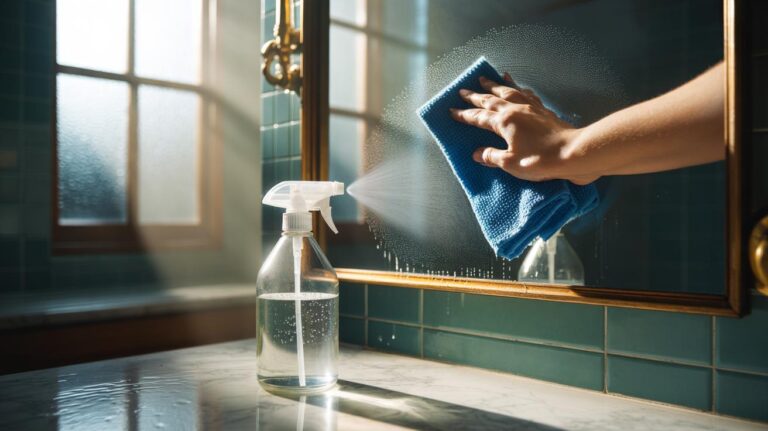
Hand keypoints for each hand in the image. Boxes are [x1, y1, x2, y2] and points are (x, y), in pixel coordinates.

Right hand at [450, 74, 596, 184]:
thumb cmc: (539, 160)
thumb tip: (477, 153)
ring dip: (494, 85)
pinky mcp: (543, 110)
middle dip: (475, 96)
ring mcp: (531, 107)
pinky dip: (519, 88)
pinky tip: (517, 87)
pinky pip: (527, 94)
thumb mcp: (510, 163)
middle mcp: (515, 109)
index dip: (464, 114)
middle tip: (463, 90)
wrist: (572, 153)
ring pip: (508, 92)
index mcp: (503, 122)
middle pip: (490, 99)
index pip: (479, 117)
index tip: (452, 111)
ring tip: (485, 79)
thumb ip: (492, 156)